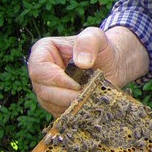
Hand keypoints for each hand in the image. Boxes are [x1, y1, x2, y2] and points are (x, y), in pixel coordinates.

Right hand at [28, 26, 147, 116]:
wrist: (112, 64)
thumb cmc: (102, 47)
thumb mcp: (97, 37)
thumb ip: (88, 43)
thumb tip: (81, 63)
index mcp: (42, 51)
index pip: (39, 70)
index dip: (57, 80)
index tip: (78, 85)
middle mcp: (40, 72)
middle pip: (43, 91)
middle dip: (66, 96)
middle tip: (87, 95)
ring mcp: (45, 89)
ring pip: (50, 105)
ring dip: (71, 105)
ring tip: (90, 97)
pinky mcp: (55, 104)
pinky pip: (59, 114)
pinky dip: (74, 112)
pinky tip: (88, 104)